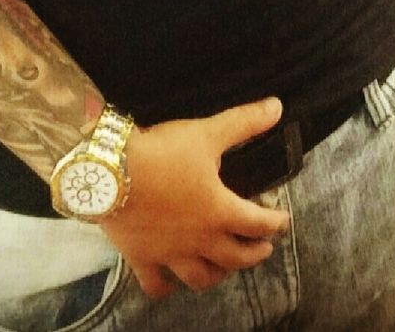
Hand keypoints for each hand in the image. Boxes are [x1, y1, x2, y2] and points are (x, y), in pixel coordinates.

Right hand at [102, 96, 290, 299]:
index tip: (283, 221)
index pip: (258, 223)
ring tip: (225, 267)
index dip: (275, 223)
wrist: (111, 169)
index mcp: (219, 210)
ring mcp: (170, 254)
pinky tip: (171, 284)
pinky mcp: (142, 259)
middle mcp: (199, 240)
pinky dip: (167, 288)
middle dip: (254, 254)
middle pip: (235, 258)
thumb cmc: (163, 151)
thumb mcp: (208, 132)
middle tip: (263, 248)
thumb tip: (277, 107)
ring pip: (201, 278)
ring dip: (218, 274)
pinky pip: (157, 286)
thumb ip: (245, 122)